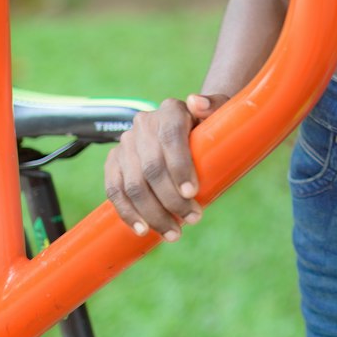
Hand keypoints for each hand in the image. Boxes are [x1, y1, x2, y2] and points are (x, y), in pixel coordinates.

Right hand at [104, 92, 228, 240]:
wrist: (189, 128)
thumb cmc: (210, 126)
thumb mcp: (222, 112)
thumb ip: (214, 105)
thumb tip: (196, 103)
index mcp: (170, 110)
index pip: (170, 137)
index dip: (180, 166)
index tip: (192, 193)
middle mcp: (144, 124)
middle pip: (151, 167)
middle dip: (171, 199)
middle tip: (193, 219)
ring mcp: (126, 143)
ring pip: (133, 184)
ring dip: (153, 213)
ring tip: (174, 233)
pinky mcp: (114, 161)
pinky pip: (114, 191)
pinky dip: (128, 213)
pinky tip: (143, 230)